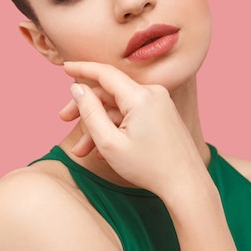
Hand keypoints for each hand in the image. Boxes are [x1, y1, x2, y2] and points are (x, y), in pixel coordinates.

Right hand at [63, 62, 207, 198]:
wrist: (186, 184)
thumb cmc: (149, 167)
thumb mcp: (110, 143)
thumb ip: (90, 112)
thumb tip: (78, 88)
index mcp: (140, 97)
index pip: (104, 73)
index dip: (82, 68)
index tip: (65, 66)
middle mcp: (153, 93)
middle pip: (110, 93)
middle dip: (86, 108)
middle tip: (63, 119)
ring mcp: (160, 103)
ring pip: (120, 108)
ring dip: (100, 126)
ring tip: (82, 151)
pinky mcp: (163, 114)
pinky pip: (133, 114)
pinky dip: (117, 128)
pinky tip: (103, 150)